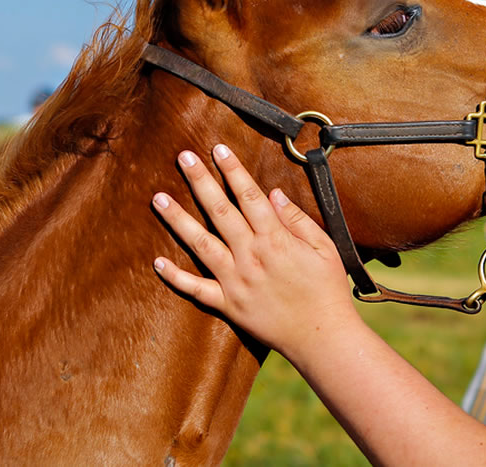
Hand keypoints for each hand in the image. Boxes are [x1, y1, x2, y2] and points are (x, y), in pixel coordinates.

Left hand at [152, 144, 358, 356]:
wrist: (322, 336)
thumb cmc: (328, 290)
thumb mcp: (324, 248)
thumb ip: (297, 220)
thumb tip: (273, 194)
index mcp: (275, 240)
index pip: (249, 197)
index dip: (233, 170)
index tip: (218, 149)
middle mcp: (251, 256)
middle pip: (220, 211)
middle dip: (201, 181)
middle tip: (183, 156)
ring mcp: (236, 281)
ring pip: (201, 243)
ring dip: (178, 220)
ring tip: (159, 198)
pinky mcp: (228, 305)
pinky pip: (197, 289)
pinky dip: (175, 277)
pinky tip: (157, 262)